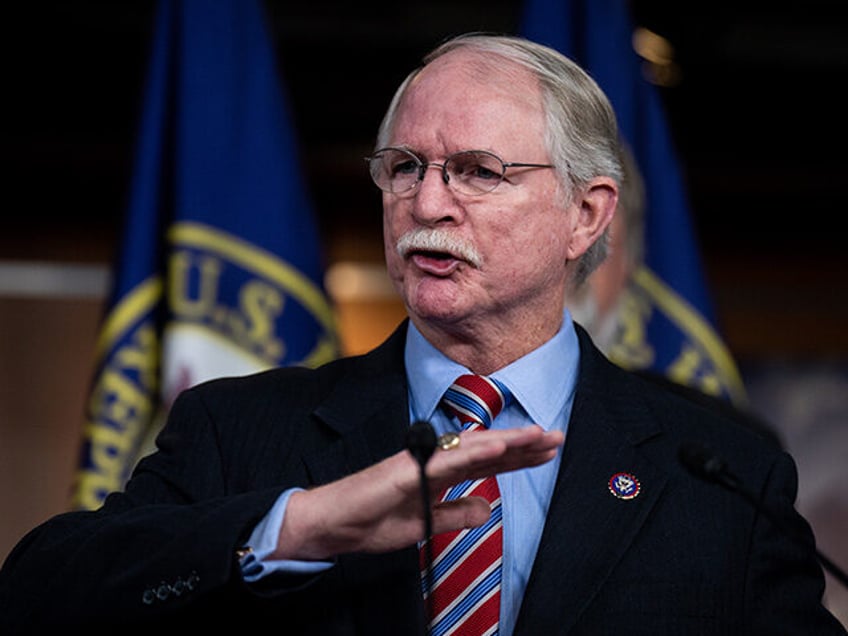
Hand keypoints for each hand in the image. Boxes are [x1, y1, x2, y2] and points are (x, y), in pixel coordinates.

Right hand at [275, 425, 562, 560]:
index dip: (518, 457)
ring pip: (473, 448)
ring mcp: (423, 463)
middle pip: (488, 451)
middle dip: (523, 445)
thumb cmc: (373, 521)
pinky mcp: (408, 470)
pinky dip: (475, 451)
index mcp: (441, 474)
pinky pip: (448, 461)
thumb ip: (455, 514)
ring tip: (539, 435)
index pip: (487, 463)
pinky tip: (500, 446)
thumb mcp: (427, 524)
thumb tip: (486, 509)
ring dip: (508, 441)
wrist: (333, 525)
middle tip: (557, 436)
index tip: (548, 451)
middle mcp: (436, 462)